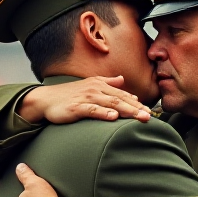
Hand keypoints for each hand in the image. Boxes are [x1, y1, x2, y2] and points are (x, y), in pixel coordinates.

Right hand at [18, 76, 150, 123]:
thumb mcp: (89, 85)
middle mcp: (96, 89)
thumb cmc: (68, 95)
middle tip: (151, 116)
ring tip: (140, 117)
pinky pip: (92, 110)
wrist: (45, 100)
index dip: (138, 103)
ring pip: (111, 104)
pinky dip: (104, 113)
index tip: (151, 112)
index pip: (123, 95)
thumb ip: (106, 82)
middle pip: (121, 99)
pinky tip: (114, 117)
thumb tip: (121, 79)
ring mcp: (86, 97)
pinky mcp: (76, 107)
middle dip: (137, 108)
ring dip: (127, 110)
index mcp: (100, 85)